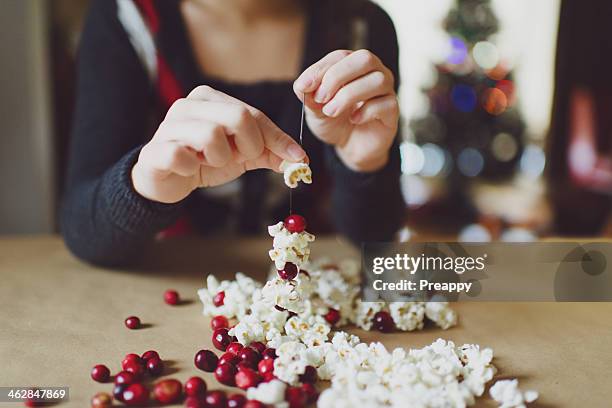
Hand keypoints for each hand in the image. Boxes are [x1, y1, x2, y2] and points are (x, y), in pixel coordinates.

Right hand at [132, 86, 306, 202]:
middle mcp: (188, 105)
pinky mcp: (155, 149)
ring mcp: (169, 125)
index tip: (297, 158)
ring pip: (211, 135)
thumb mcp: (242, 155)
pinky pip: (182, 155)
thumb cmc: (204, 161)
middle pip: (238, 116)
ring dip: (220, 158)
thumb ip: (269, 152)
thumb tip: (300, 159)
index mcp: (210, 99)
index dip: (277, 138)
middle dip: (249, 145)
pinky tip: (188, 168)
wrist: (167, 180)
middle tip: (239, 158)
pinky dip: (192, 167)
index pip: (254, 114)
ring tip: (208, 162)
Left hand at [293, 49, 398, 171]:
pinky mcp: (392, 110)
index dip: (321, 69)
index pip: (340, 56)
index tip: (304, 87)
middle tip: (321, 98)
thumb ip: (309, 95)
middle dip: (337, 76)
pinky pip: (385, 104)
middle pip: (364, 59)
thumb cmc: (334, 121)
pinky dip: (365, 111)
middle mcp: (373, 72)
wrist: (349, 146)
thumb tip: (302, 85)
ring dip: (348, 95)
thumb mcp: (315, 109)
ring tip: (332, 112)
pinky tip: (354, 119)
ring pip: (377, 80)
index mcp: (353, 65)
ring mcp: (386, 90)